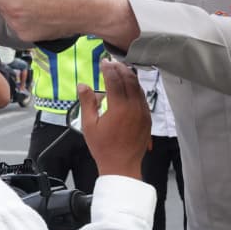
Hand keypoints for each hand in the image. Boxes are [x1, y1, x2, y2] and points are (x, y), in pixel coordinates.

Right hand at [78, 61, 149, 179]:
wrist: (122, 166)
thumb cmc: (104, 148)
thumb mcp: (89, 125)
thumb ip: (87, 102)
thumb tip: (83, 85)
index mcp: (119, 107)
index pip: (114, 80)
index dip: (108, 68)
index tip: (103, 63)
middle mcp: (134, 107)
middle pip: (129, 79)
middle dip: (120, 68)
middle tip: (112, 63)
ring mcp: (143, 113)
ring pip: (138, 87)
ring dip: (129, 76)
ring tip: (120, 70)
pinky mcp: (148, 118)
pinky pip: (143, 98)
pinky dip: (136, 88)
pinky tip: (129, 87)